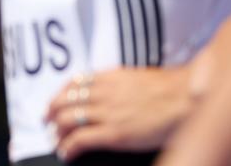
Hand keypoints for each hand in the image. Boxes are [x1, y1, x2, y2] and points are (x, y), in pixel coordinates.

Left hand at [46, 66, 192, 161]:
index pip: (74, 82)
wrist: (183, 98)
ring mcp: (107, 113)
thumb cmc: (168, 89)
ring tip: (55, 139)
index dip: (60, 94)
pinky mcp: (113, 134)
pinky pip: (80, 139)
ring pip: (68, 120)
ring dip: (57, 131)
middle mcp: (104, 93)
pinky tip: (66, 153)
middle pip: (66, 101)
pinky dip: (68, 147)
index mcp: (110, 77)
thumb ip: (119, 83)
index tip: (54, 102)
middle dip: (52, 113)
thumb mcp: (138, 78)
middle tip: (47, 122)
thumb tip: (110, 90)